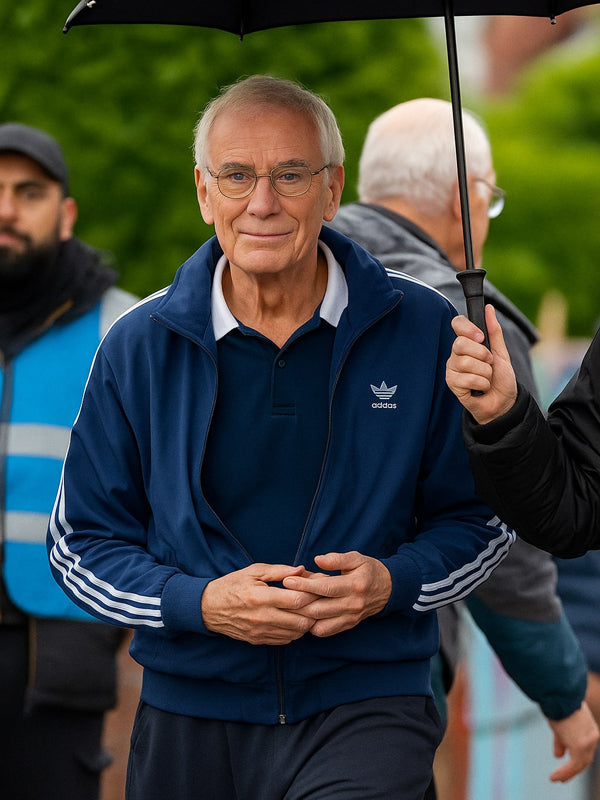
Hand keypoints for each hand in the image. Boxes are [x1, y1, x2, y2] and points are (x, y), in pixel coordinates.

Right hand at [201, 563, 320, 644]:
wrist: (208, 607)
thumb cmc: (232, 585)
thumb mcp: (253, 571)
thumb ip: (279, 570)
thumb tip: (302, 570)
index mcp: (260, 596)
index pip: (297, 600)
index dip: (312, 595)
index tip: (318, 588)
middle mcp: (261, 617)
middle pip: (301, 620)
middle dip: (314, 610)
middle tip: (319, 601)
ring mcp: (260, 631)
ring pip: (295, 632)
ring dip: (306, 622)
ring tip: (308, 610)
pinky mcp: (258, 640)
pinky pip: (285, 640)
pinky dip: (295, 631)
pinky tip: (295, 619)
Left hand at [282, 551, 391, 637]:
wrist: (388, 589)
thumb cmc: (368, 570)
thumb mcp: (355, 558)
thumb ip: (336, 559)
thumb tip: (317, 559)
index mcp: (355, 585)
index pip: (324, 588)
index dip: (304, 585)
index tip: (287, 581)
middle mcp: (353, 604)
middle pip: (319, 608)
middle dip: (298, 602)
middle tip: (282, 595)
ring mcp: (351, 617)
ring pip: (320, 623)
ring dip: (302, 616)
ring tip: (289, 606)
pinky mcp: (349, 625)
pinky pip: (326, 631)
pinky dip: (311, 626)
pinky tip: (303, 616)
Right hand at [446, 304, 517, 424]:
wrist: (503, 402)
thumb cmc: (501, 378)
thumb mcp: (501, 352)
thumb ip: (494, 331)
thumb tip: (488, 308)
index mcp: (467, 343)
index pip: (457, 324)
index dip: (468, 328)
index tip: (481, 337)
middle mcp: (456, 354)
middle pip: (460, 343)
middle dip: (482, 354)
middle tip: (489, 363)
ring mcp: (452, 369)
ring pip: (466, 363)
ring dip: (485, 372)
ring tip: (487, 378)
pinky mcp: (452, 384)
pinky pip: (467, 379)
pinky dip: (481, 384)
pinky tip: (481, 388)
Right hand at [547, 701, 599, 781]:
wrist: (559, 694)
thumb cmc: (557, 702)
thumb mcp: (560, 722)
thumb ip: (561, 739)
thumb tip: (558, 756)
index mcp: (589, 727)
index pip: (583, 746)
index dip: (572, 754)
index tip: (559, 757)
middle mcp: (592, 735)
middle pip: (585, 758)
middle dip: (573, 768)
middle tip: (561, 776)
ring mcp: (588, 742)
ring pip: (581, 764)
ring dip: (568, 773)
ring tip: (555, 779)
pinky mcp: (580, 746)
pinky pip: (574, 765)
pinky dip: (564, 772)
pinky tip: (553, 777)